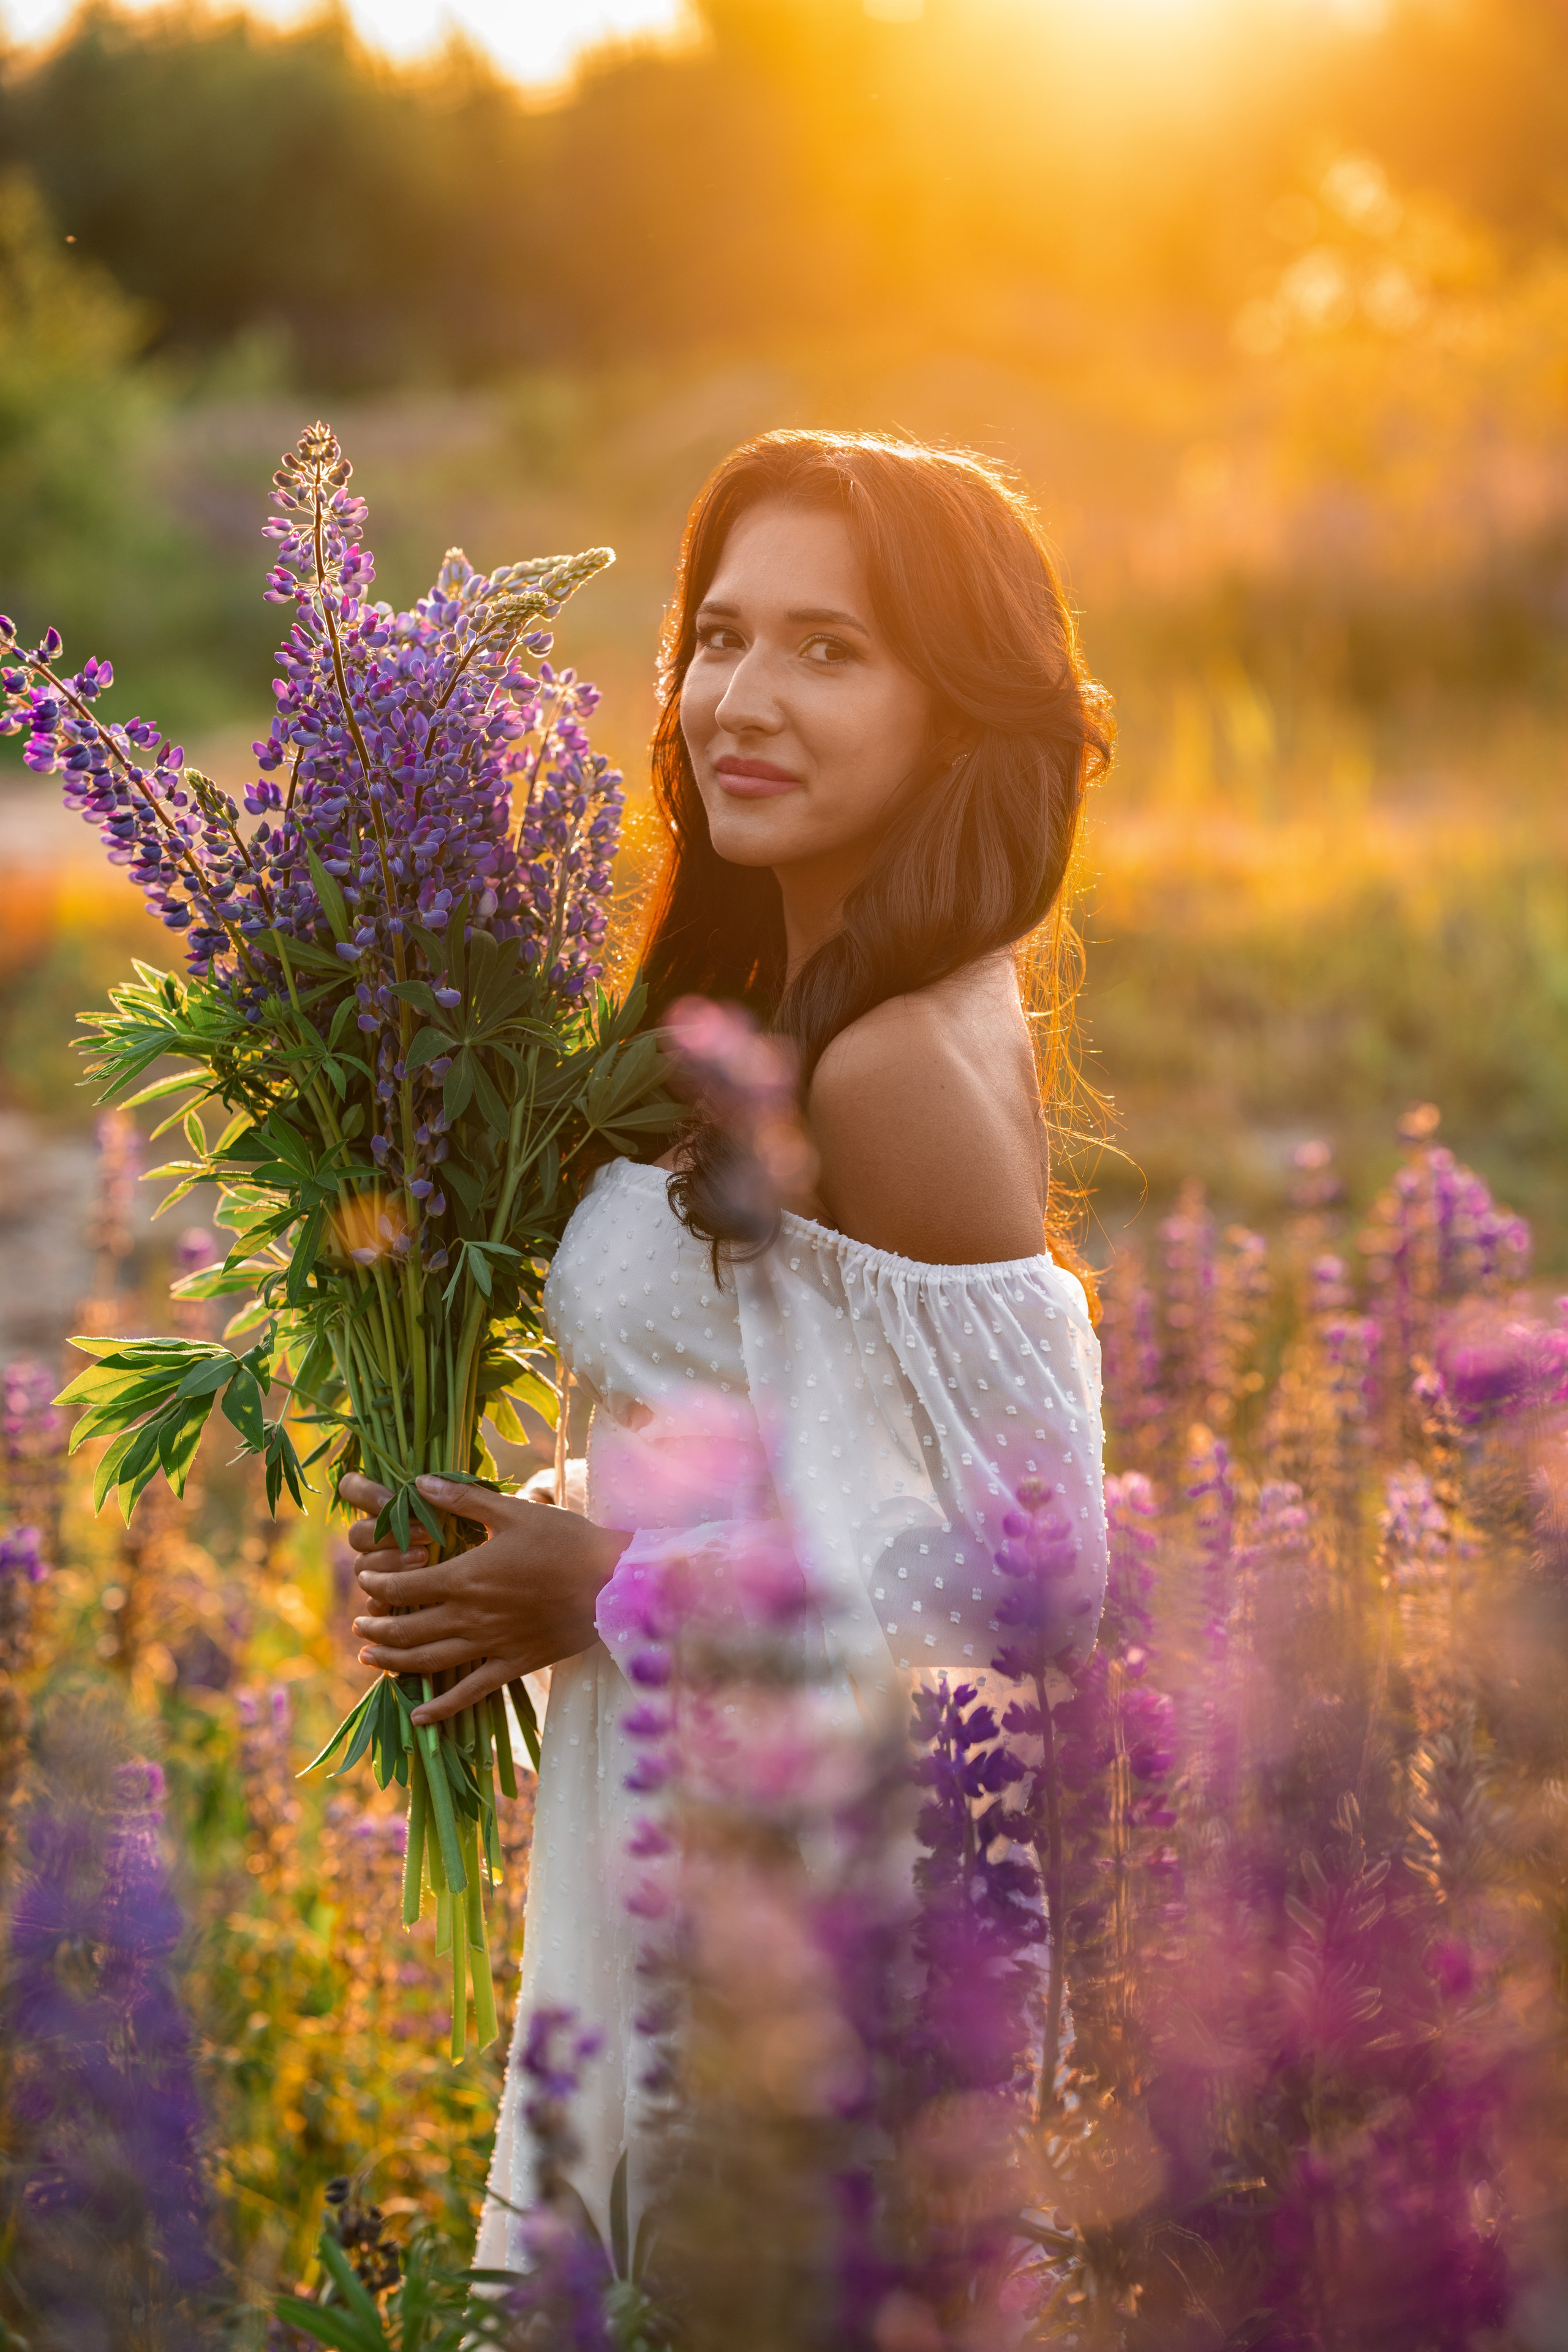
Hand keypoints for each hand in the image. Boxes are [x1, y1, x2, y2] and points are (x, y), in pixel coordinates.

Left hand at [340, 1471, 628, 1724]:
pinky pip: (470, 1693)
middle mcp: (470, 1617)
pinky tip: (418, 1718)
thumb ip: (463, 1501)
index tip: (366, 1582)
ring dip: (393, 1662)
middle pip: (407, 1630)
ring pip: (428, 1662)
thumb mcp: (513, 1511)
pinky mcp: (514, 1664)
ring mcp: (491, 1645)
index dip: (378, 1585)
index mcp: (465, 1578)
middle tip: (359, 1626)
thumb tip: (419, 1483)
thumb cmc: (564, 1540)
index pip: (404, 1586)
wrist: (612, 1581)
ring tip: (369, 1658)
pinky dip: (441, 1708)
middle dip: (376, 1628)